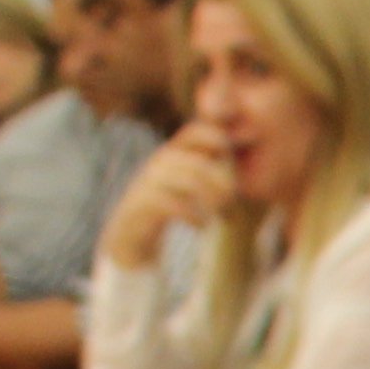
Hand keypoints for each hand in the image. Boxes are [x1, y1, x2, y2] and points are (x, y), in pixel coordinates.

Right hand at [104, 120, 236, 268]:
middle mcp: (158, 164)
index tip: (231, 159)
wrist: (130, 235)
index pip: (194, 133)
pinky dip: (191, 215)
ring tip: (223, 215)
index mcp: (172, 154)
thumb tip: (239, 172)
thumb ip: (210, 174)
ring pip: (184, 179)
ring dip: (210, 198)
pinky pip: (168, 203)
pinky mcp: (139, 206)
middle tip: (233, 200)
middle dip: (220, 180)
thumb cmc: (167, 209)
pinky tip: (202, 226)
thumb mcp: (188, 186)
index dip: (216, 139)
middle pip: (195, 162)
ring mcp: (147, 183)